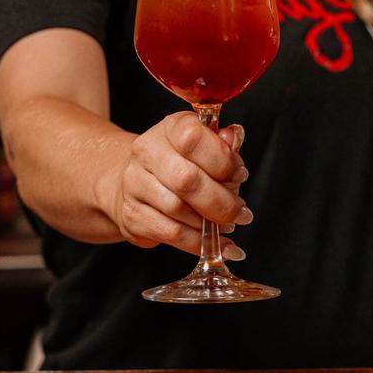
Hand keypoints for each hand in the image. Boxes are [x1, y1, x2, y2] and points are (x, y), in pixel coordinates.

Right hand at [97, 112, 250, 258]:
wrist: (136, 183)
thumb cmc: (180, 163)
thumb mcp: (205, 146)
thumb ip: (224, 144)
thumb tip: (234, 137)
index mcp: (169, 128)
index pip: (193, 138)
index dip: (222, 160)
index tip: (239, 175)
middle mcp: (146, 151)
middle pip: (186, 180)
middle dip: (222, 201)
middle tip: (240, 212)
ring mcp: (134, 184)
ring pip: (178, 209)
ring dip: (210, 223)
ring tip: (227, 224)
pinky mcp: (132, 215)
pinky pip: (171, 233)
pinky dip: (198, 242)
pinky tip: (216, 244)